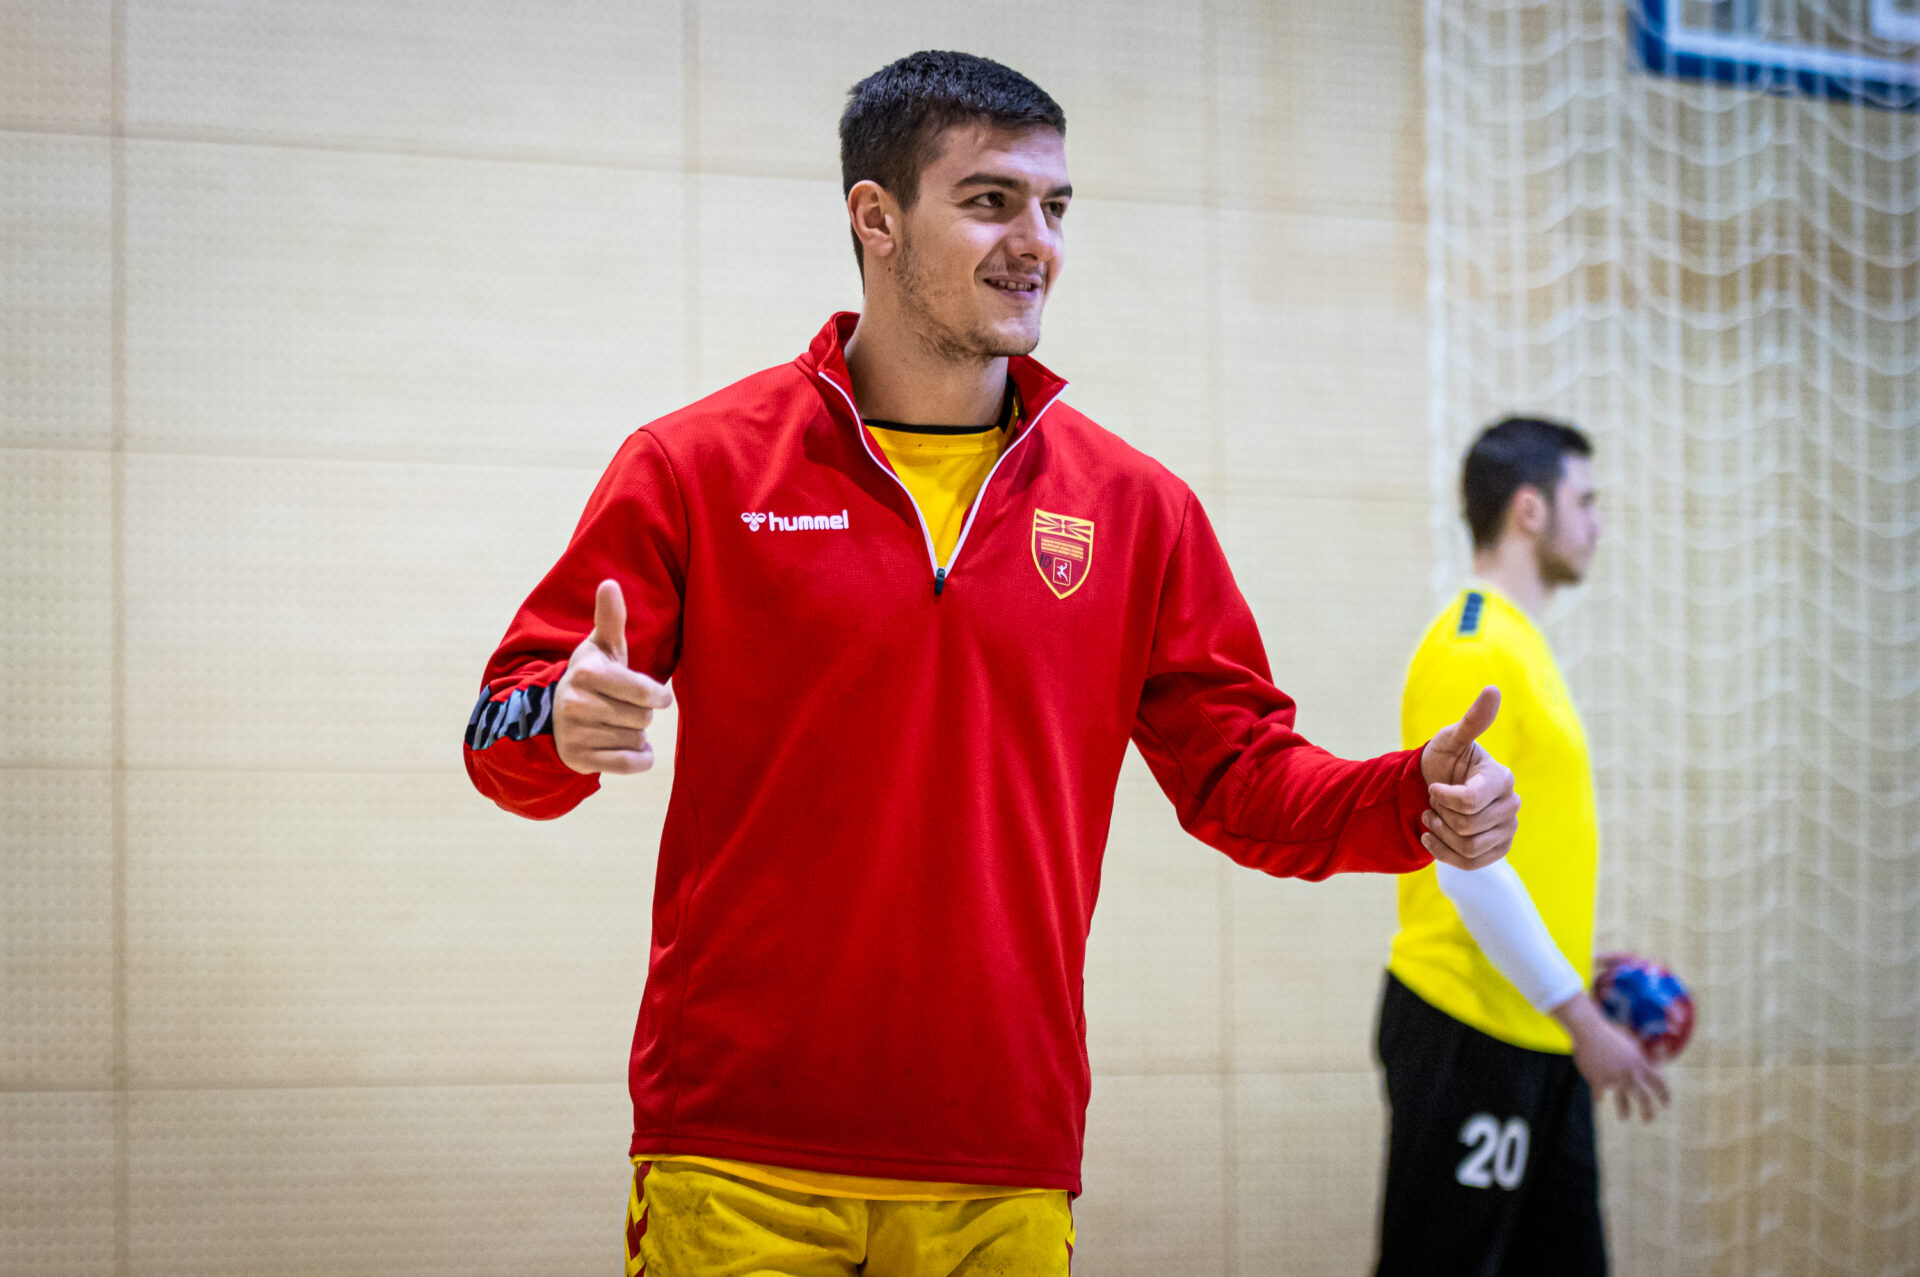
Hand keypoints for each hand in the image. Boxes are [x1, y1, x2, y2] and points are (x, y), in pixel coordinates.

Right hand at [553, 579, 672, 775]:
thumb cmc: (594, 676)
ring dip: (635, 735)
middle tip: (621, 707)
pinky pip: (631, 764)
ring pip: (637, 740)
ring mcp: (575, 733)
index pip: (646, 693)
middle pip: (644, 718)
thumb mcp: (602, 647)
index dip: (657, 696)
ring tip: (613, 724)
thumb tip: (610, 583)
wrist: (557, 714)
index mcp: (587, 673)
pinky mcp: (578, 759)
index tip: (655, 695)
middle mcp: (575, 703)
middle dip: (641, 714)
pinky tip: (620, 746)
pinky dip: (637, 758)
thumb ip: (611, 618)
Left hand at [1418, 686, 1518, 869]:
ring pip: (1468, 848)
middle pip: (1466, 826)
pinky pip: (1470, 864)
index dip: (1442, 797)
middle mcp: (1511, 804)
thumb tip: (1493, 689)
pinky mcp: (1498, 850)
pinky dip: (1444, 854)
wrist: (1436, 788)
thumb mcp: (1451, 740)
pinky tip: (1432, 839)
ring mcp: (1507, 830)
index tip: (1433, 786)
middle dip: (1440, 814)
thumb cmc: (1444, 760)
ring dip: (1440, 834)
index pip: (1468, 801)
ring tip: (1433, 818)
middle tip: (1435, 802)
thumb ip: (1472, 721)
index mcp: (1502, 778)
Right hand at [1553, 993, 1670, 1122]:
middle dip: (1647, 1111)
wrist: (1589, 1031)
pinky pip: (1599, 1094)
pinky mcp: (1597, 1080)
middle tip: (1649, 1120)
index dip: (1663, 1094)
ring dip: (1624, 1111)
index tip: (1666, 1104)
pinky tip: (1599, 1098)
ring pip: (1622, 1101)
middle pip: (1642, 1098)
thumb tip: (1656, 1062)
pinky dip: (1599, 1096)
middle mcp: (1629, 1074)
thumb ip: (1642, 1055)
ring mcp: (1613, 1078)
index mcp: (1639, 1064)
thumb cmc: (1610, 1034)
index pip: (1657, 1083)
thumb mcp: (1630, 1043)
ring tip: (1624, 1118)